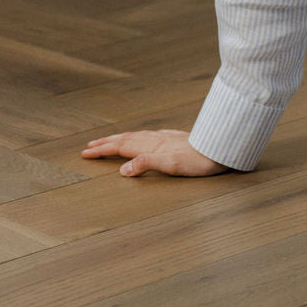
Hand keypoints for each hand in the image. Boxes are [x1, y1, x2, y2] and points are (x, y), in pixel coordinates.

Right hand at [81, 128, 227, 177]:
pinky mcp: (175, 139)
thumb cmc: (198, 160)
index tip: (85, 153)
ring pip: (136, 136)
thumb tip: (122, 170)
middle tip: (89, 146)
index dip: (102, 150)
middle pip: (125, 139)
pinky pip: (148, 136)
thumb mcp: (170, 165)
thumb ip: (146, 164)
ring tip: (109, 141)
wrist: (220, 149)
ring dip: (119, 139)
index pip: (121, 147)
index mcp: (151, 145)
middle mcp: (156, 138)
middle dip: (106, 143)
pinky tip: (142, 138)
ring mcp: (166, 137)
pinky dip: (137, 138)